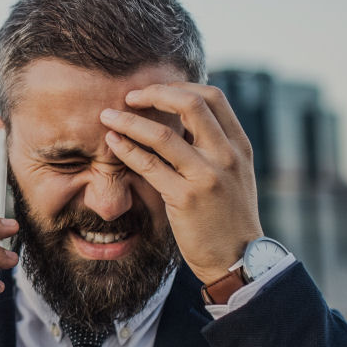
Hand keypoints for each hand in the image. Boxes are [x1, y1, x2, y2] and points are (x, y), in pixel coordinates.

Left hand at [97, 82, 263, 283]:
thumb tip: (182, 117)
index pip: (212, 97)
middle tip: (129, 96)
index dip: (179, 87)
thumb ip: (214, 145)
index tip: (154, 90)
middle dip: (154, 93)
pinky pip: (149, 166)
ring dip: (129, 121)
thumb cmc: (228, 215)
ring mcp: (207, 177)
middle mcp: (227, 156)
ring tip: (107, 116)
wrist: (237, 259)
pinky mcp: (185, 198)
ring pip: (163, 135)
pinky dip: (126, 149)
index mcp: (239, 145)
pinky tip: (112, 142)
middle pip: (190, 104)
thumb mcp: (234, 173)